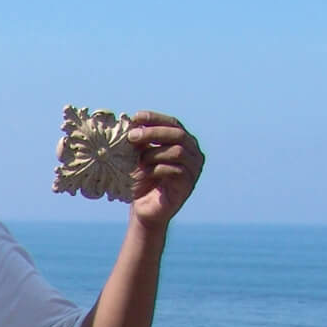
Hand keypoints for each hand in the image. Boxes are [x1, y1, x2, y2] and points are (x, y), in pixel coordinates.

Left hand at [126, 112, 203, 226]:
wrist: (144, 210)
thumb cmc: (142, 182)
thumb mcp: (139, 157)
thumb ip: (141, 141)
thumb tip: (132, 122)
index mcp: (184, 142)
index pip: (173, 123)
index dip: (155, 118)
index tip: (136, 117)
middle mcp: (193, 153)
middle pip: (177, 134)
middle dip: (153, 132)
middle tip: (132, 136)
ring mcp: (194, 169)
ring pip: (177, 151)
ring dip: (153, 154)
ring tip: (139, 162)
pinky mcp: (188, 184)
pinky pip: (174, 170)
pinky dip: (156, 169)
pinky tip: (145, 173)